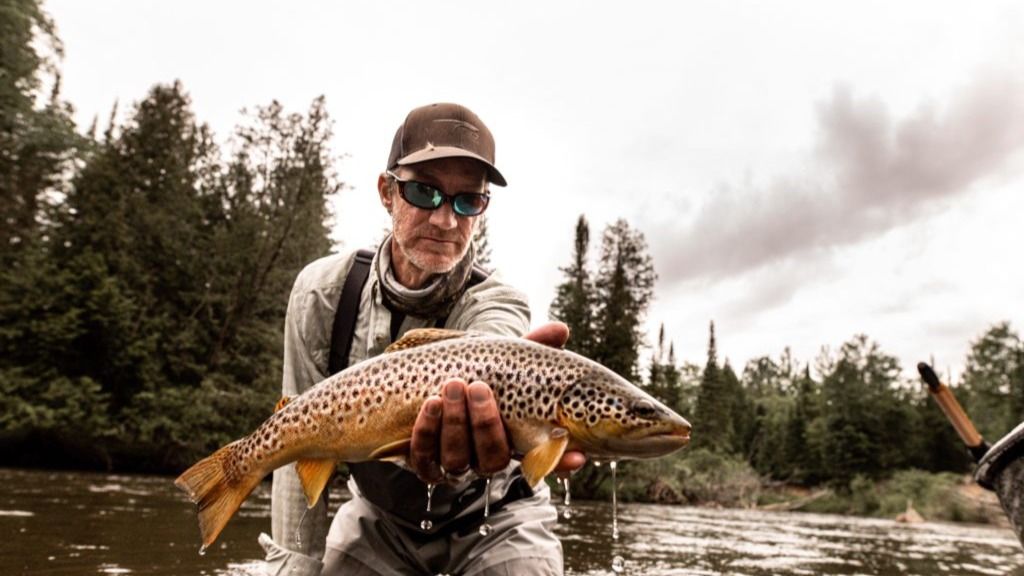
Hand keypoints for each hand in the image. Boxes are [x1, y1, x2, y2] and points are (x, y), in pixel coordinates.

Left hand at [409, 322, 586, 483]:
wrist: (427, 382)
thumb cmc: (476, 373)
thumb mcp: (503, 360)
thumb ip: (531, 347)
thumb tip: (561, 329)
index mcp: (514, 440)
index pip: (545, 460)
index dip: (561, 462)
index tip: (577, 456)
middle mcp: (487, 458)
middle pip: (493, 459)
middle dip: (484, 425)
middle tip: (478, 387)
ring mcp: (456, 464)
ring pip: (458, 460)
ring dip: (454, 423)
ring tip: (452, 386)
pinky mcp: (425, 463)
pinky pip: (425, 460)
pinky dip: (427, 433)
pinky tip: (430, 404)